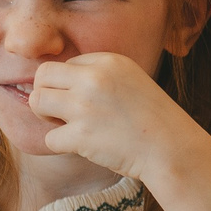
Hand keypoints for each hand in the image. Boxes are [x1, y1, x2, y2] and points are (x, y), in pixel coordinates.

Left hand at [27, 53, 210, 183]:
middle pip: (42, 75)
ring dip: (46, 116)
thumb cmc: (152, 120)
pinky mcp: (81, 135)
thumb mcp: (132, 81)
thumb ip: (100, 75)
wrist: (172, 149)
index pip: (66, 64)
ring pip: (37, 101)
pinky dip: (61, 144)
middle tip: (64, 112)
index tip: (88, 101)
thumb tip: (59, 82)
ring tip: (67, 126)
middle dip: (47, 94)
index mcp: (108, 61)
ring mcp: (85, 106)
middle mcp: (94, 78)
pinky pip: (49, 137)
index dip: (70, 84)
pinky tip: (82, 146)